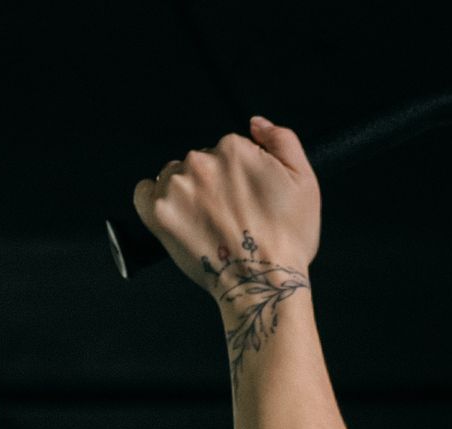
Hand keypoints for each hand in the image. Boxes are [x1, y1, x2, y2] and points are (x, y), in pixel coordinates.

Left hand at [131, 116, 320, 303]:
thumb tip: (255, 123)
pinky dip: (157, 200)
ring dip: (189, 193)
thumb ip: (283, 141)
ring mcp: (175, 187)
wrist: (264, 282)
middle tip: (233, 215)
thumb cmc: (288, 238)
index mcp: (234, 148)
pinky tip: (180, 217)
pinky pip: (145, 191)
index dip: (243, 175)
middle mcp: (200, 161)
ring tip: (211, 223)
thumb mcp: (305, 183)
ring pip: (175, 176)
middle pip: (201, 161)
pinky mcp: (156, 211)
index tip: (251, 198)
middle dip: (214, 183)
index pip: (230, 149)